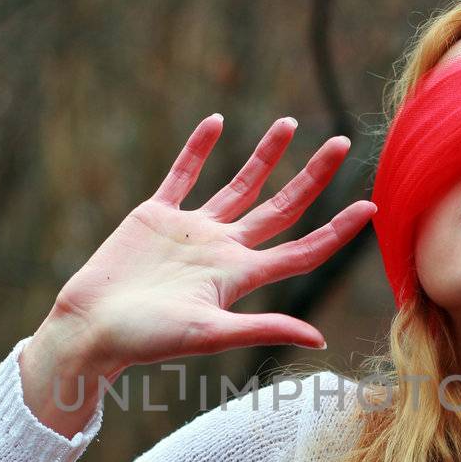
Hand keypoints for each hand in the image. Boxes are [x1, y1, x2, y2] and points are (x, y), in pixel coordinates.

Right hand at [46, 113, 375, 377]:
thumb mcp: (209, 334)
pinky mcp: (155, 216)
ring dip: (265, 155)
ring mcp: (191, 231)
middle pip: (281, 207)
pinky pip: (182, 174)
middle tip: (344, 143)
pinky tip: (216, 121)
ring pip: (238, 185)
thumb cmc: (147, 339)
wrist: (91, 327)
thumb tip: (319, 339)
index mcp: (240, 276)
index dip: (336, 230)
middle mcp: (223, 250)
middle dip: (313, 177)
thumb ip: (264, 327)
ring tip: (291, 122)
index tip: (370, 206)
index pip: (302, 249)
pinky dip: (198, 147)